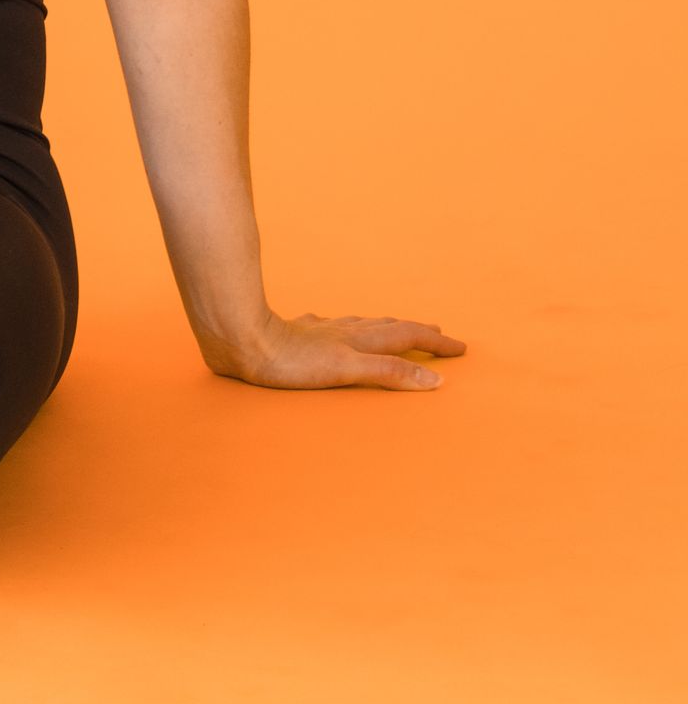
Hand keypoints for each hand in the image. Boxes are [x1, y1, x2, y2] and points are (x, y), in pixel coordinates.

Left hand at [202, 310, 466, 392]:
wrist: (241, 340)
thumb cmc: (292, 362)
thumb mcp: (347, 370)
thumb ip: (389, 372)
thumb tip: (435, 379)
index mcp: (360, 340)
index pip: (407, 338)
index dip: (435, 342)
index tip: (461, 347)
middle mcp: (343, 330)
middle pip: (388, 327)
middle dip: (415, 330)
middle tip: (437, 331)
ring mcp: (320, 330)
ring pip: (361, 325)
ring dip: (384, 327)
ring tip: (395, 326)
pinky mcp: (296, 333)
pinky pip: (328, 327)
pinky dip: (342, 328)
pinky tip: (328, 325)